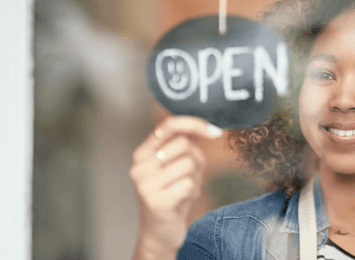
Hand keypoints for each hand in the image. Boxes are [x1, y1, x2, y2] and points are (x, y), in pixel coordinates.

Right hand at [130, 116, 222, 258]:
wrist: (160, 232)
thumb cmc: (172, 194)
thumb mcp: (175, 166)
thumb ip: (184, 144)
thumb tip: (206, 125)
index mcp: (142, 153)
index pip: (168, 125)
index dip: (194, 123)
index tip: (215, 131)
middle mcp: (139, 166)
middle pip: (184, 145)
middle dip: (197, 160)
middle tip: (191, 176)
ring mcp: (145, 184)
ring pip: (189, 165)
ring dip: (196, 179)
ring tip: (184, 190)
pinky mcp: (156, 202)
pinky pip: (190, 185)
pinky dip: (193, 192)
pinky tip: (182, 201)